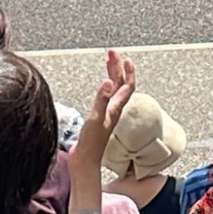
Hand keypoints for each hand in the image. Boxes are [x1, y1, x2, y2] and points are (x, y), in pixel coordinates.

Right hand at [70, 50, 138, 210]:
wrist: (85, 161)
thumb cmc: (91, 143)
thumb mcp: (96, 119)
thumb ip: (102, 100)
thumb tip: (109, 81)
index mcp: (116, 108)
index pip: (126, 85)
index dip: (127, 71)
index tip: (123, 57)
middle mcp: (114, 109)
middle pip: (120, 84)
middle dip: (117, 67)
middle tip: (111, 53)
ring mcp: (107, 113)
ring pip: (114, 89)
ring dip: (113, 74)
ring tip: (108, 62)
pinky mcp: (100, 117)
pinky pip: (106, 96)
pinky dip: (105, 86)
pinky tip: (101, 85)